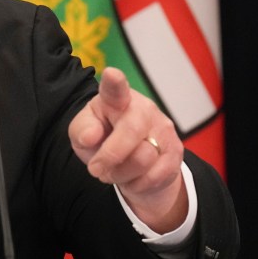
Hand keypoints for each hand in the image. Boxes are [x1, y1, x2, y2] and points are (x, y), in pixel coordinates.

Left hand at [69, 67, 186, 232]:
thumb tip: (91, 136)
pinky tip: (131, 177)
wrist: (130, 162)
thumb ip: (82, 131)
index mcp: (115, 99)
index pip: (115, 89)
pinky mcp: (175, 151)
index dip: (114, 82)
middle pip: (130, 132)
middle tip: (95, 169)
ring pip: (142, 159)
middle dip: (109, 156)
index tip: (111, 74)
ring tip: (113, 171)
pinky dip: (136, 184)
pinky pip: (154, 176)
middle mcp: (143, 109)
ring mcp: (162, 129)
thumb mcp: (83, 134)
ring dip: (120, 173)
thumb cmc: (102, 138)